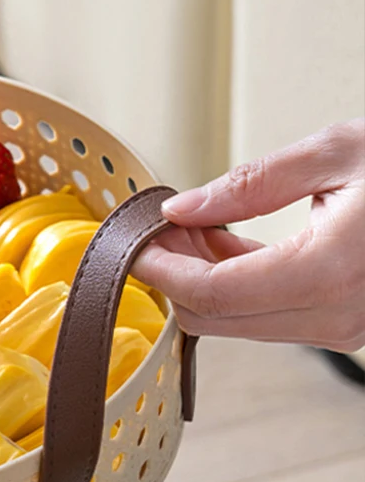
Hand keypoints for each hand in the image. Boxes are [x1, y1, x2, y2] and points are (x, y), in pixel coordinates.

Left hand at [133, 120, 364, 350]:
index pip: (212, 296)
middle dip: (177, 275)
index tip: (137, 243)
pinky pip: (270, 316)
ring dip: (204, 279)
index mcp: (331, 272)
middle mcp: (339, 316)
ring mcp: (347, 327)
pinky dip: (236, 284)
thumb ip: (252, 184)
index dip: (161, 272)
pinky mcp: (349, 324)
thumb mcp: (337, 153)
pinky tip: (229, 241)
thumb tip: (185, 208)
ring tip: (199, 224)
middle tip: (167, 225)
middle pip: (217, 319)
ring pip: (239, 322)